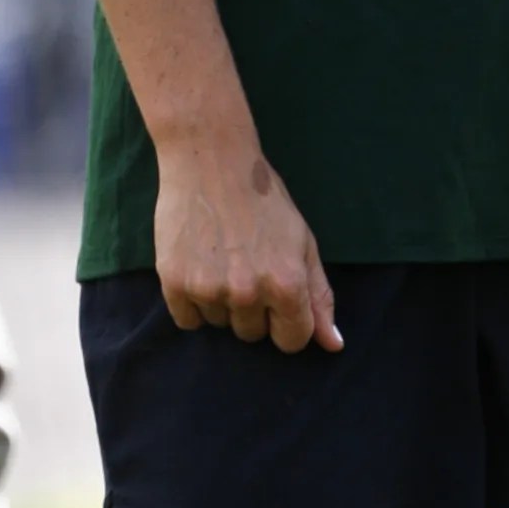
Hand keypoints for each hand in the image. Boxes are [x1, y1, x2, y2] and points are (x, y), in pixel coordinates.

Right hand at [155, 142, 340, 353]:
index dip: (287, 322)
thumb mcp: (302, 244)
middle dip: (253, 309)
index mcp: (287, 284)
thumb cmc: (263, 200)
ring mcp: (209, 289)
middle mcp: (248, 292)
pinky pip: (187, 320)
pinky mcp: (175, 282)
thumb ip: (318, 297)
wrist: (210, 162)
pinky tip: (198, 267)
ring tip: (219, 259)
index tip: (277, 299)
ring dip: (221, 302)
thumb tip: (333, 345)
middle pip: (252, 334)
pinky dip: (192, 302)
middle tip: (245, 266)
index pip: (292, 340)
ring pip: (219, 324)